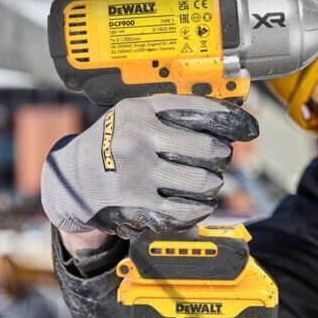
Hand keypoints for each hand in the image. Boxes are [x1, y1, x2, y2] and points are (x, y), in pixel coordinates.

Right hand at [41, 95, 257, 238]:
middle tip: (217, 159)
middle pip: (207, 149)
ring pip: (201, 181)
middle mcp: (140, 134)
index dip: (230, 120)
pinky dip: (199, 209)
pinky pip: (185, 208)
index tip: (247, 128)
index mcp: (141, 108)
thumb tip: (223, 118)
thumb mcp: (131, 116)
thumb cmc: (110, 144)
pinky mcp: (137, 198)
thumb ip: (167, 114)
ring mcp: (138, 168)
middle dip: (220, 157)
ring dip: (211, 185)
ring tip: (207, 182)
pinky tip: (199, 205)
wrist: (70, 178)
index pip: (198, 109)